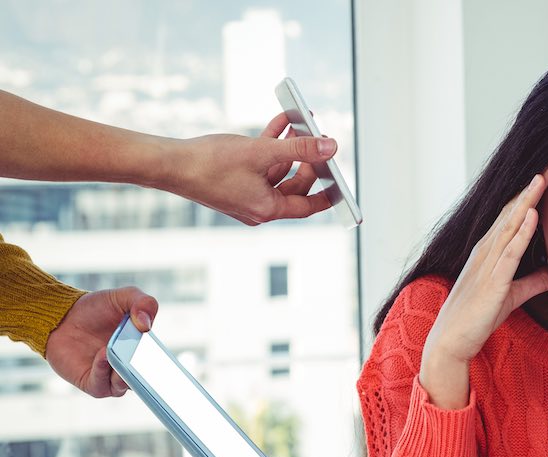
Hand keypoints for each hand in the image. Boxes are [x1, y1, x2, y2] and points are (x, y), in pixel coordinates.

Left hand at [45, 287, 157, 398]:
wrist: (61, 316)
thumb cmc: (95, 308)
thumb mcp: (124, 297)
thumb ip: (144, 302)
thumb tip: (146, 325)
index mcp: (141, 351)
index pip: (159, 366)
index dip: (164, 366)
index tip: (166, 361)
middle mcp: (128, 367)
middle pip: (144, 379)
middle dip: (146, 374)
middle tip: (145, 361)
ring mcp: (110, 377)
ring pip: (124, 385)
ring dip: (124, 374)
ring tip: (119, 355)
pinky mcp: (91, 383)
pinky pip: (102, 385)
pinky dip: (104, 371)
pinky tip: (103, 354)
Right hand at [162, 113, 338, 224]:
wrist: (168, 163)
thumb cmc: (209, 164)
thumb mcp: (261, 152)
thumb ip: (299, 148)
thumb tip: (330, 146)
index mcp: (267, 209)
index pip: (309, 205)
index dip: (329, 192)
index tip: (344, 181)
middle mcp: (258, 207)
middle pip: (295, 185)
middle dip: (308, 159)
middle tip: (320, 137)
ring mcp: (246, 194)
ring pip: (278, 170)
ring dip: (290, 146)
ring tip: (302, 120)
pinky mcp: (235, 180)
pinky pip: (261, 164)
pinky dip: (271, 145)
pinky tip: (281, 121)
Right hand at [420, 170, 547, 407]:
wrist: (452, 341)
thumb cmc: (478, 317)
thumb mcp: (512, 295)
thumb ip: (533, 282)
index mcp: (489, 252)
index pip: (510, 218)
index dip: (528, 197)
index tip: (546, 178)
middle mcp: (485, 252)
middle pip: (510, 214)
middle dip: (529, 190)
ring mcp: (486, 265)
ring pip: (509, 226)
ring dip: (526, 202)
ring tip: (541, 179)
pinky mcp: (491, 282)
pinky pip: (509, 253)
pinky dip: (521, 233)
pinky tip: (532, 216)